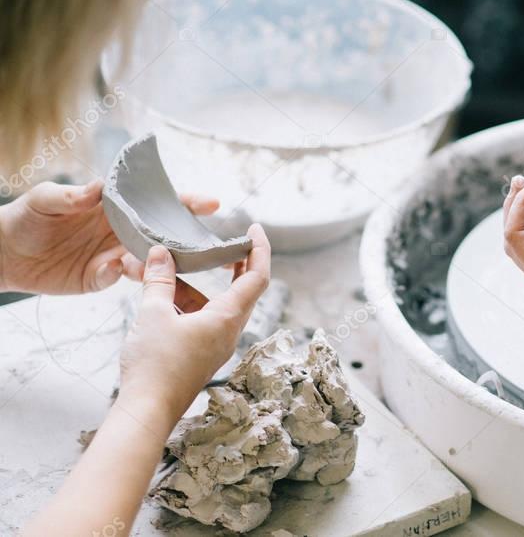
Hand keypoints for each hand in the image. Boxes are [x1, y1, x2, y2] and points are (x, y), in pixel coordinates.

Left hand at [0, 180, 217, 294]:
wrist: (4, 253)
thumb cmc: (26, 217)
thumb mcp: (45, 199)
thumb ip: (72, 195)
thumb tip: (98, 188)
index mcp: (115, 207)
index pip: (155, 202)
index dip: (184, 202)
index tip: (210, 203)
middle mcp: (121, 230)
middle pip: (161, 232)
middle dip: (185, 236)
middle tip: (207, 242)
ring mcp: (113, 255)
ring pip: (147, 259)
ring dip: (158, 261)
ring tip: (164, 261)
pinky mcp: (99, 277)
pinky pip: (117, 277)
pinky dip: (119, 273)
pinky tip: (112, 267)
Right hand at [118, 223, 270, 418]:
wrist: (146, 411)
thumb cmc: (154, 364)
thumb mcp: (153, 314)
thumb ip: (159, 280)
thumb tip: (161, 252)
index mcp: (228, 319)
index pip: (257, 276)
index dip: (259, 249)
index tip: (254, 229)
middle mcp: (229, 332)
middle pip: (242, 289)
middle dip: (232, 263)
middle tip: (223, 242)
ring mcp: (216, 345)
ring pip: (216, 305)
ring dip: (197, 285)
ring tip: (167, 267)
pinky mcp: (201, 354)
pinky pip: (202, 320)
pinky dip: (187, 304)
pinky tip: (162, 296)